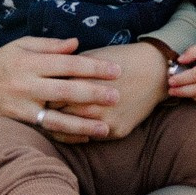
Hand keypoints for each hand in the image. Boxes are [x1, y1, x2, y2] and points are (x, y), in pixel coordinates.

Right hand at [0, 36, 119, 140]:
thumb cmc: (0, 62)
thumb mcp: (20, 46)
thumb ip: (49, 46)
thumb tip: (77, 44)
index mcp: (29, 62)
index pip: (67, 65)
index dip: (93, 68)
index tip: (116, 71)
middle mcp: (26, 85)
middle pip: (65, 91)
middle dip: (93, 94)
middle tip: (117, 96)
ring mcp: (22, 107)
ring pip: (56, 118)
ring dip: (82, 124)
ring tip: (105, 128)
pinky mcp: (19, 122)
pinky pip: (46, 131)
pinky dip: (66, 136)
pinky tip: (84, 138)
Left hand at [51, 41, 169, 140]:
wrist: (155, 72)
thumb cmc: (119, 60)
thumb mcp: (90, 57)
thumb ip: (67, 68)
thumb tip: (46, 75)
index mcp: (81, 84)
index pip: (50, 97)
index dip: (44, 96)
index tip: (41, 94)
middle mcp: (91, 105)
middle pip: (58, 116)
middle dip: (49, 113)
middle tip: (42, 111)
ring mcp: (104, 120)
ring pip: (72, 130)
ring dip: (62, 126)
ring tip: (53, 121)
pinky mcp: (115, 131)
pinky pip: (90, 137)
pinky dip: (80, 133)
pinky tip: (74, 128)